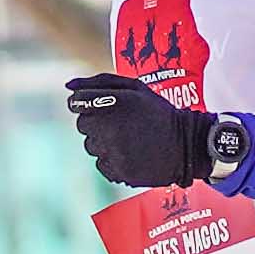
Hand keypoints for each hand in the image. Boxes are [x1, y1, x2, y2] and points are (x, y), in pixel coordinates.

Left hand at [65, 70, 224, 190]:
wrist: (186, 145)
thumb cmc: (158, 113)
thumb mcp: (134, 89)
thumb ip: (99, 82)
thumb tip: (69, 86)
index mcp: (114, 102)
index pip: (77, 103)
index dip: (86, 104)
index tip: (99, 107)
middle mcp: (110, 127)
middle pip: (83, 125)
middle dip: (96, 123)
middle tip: (121, 123)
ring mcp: (113, 151)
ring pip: (90, 146)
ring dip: (103, 142)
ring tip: (128, 139)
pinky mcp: (118, 170)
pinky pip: (101, 164)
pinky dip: (112, 159)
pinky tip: (130, 153)